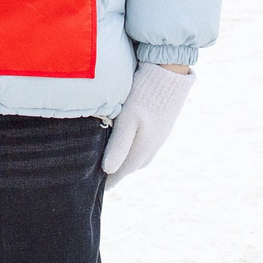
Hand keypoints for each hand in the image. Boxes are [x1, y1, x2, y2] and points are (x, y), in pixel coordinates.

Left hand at [102, 64, 192, 191]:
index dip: (106, 181)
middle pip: (128, 167)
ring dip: (124, 162)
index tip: (92, 188)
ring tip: (109, 163)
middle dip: (114, 173)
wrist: (170, 74)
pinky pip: (144, 147)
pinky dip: (132, 151)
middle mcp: (151, 148)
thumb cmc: (144, 95)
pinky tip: (125, 144)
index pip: (120, 173)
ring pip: (137, 158)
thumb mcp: (128, 120)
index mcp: (142, 150)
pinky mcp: (161, 128)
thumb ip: (118, 146)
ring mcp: (158, 138)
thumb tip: (107, 171)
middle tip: (96, 176)